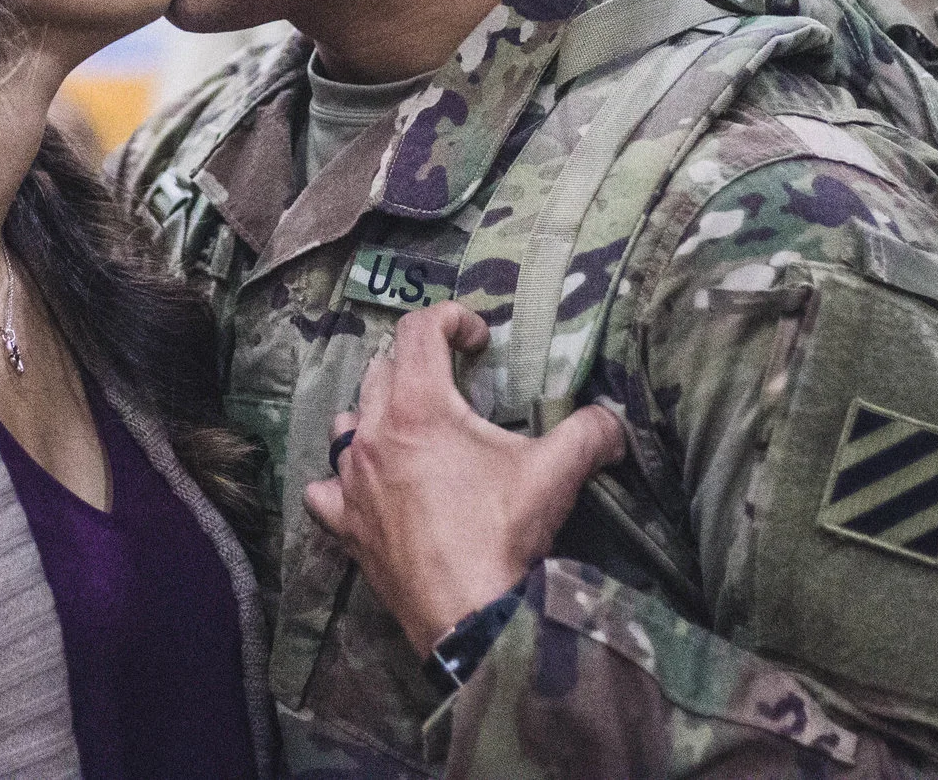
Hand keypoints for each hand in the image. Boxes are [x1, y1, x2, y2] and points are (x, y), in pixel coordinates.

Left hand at [303, 301, 625, 653]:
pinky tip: (361, 490)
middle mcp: (373, 435)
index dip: (451, 319)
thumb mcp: (557, 472)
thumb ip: (591, 431)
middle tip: (454, 383)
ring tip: (409, 431)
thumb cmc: (505, 534)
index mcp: (417, 406)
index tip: (480, 340)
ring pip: (346, 424)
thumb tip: (613, 422)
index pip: (418, 330)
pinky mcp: (345, 526)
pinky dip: (339, 482)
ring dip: (374, 415)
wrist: (471, 618)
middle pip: (380, 370)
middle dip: (418, 364)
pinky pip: (324, 490)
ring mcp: (350, 482)